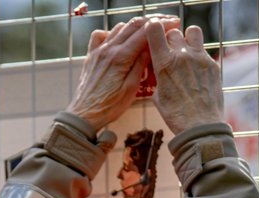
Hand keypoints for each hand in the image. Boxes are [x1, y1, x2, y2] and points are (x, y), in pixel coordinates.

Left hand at [66, 15, 179, 131]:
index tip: (173, 24)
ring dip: (135, 26)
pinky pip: (101, 35)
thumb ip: (141, 65)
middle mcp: (108, 49)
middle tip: (165, 23)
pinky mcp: (91, 56)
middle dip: (152, 21)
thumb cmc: (108, 107)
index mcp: (120, 57)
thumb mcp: (131, 89)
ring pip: (119, 28)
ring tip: (147, 31)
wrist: (84, 115)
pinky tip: (120, 40)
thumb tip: (149, 48)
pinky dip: (113, 32)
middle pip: (133, 25)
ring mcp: (98, 51)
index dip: (162, 25)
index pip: (145, 32)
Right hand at [144, 22, 224, 135]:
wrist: (200, 126)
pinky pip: (203, 50)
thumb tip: (160, 68)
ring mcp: (200, 58)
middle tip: (169, 52)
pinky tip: (196, 71)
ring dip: (187, 38)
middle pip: (173, 32)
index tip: (153, 33)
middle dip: (169, 40)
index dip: (153, 28)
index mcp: (164, 64)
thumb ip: (158, 76)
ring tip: (186, 51)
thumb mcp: (157, 96)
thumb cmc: (175, 115)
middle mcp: (182, 56)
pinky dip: (198, 56)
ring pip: (192, 31)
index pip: (155, 30)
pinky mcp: (212, 64)